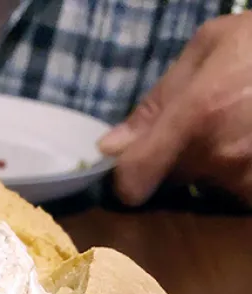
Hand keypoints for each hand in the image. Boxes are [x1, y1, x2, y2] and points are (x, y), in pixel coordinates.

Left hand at [99, 14, 251, 205]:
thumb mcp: (208, 48)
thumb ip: (155, 103)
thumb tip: (110, 148)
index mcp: (197, 115)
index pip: (134, 180)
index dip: (125, 178)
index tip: (128, 167)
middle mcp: (219, 155)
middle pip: (169, 181)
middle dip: (173, 158)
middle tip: (202, 123)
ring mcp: (246, 177)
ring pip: (203, 185)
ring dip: (209, 163)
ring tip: (236, 124)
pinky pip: (234, 190)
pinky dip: (237, 171)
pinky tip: (249, 141)